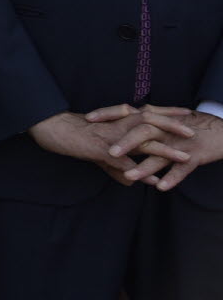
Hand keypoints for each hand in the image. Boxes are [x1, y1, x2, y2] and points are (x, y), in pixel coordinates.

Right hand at [31, 109, 177, 185]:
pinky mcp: (102, 149)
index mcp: (117, 121)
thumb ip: (116, 166)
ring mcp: (111, 138)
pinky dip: (141, 172)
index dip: (167, 113)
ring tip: (184, 157)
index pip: (147, 113)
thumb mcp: (96, 152)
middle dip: (173, 127)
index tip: (186, 113)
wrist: (51, 129)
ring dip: (166, 150)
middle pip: (151, 122)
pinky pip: (126, 163)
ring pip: (143, 142)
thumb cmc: (71, 136)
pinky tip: (153, 181)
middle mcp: (117, 126)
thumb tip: (130, 181)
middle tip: (192, 132)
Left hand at [94, 105, 222, 189]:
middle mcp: (165, 129)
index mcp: (155, 119)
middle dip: (125, 142)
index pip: (128, 113)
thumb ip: (146, 118)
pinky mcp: (194, 157)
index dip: (108, 114)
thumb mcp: (166, 119)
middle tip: (108, 153)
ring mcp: (179, 143)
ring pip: (160, 154)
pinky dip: (172, 178)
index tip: (88, 118)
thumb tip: (128, 112)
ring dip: (144, 167)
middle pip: (142, 132)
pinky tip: (160, 187)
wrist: (221, 132)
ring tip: (129, 176)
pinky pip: (182, 170)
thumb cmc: (190, 126)